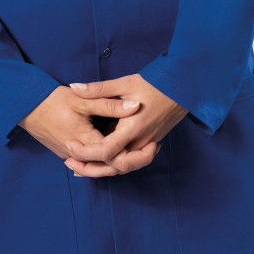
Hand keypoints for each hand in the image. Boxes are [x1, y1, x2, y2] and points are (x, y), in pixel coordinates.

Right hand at [19, 84, 143, 159]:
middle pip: (113, 168)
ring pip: (102, 168)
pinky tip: (118, 151)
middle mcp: (80, 154)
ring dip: (121, 161)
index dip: (138, 153)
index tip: (154, 143)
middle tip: (153, 149)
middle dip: (135, 161)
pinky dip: (105, 160)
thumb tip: (135, 106)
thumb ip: (109, 104)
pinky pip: (90, 163)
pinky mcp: (67, 154)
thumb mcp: (82, 99)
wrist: (26, 107)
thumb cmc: (53, 100)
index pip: (118, 157)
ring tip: (139, 150)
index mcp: (87, 141)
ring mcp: (72, 157)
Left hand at [63, 74, 187, 177]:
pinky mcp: (150, 143)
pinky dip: (114, 164)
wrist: (183, 87)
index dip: (86, 152)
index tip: (70, 145)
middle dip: (91, 168)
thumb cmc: (155, 83)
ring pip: (124, 167)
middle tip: (69, 162)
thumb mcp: (124, 83)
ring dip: (102, 169)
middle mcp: (141, 141)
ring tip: (80, 166)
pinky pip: (130, 160)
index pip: (107, 151)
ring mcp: (147, 144)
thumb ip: (98, 89)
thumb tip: (74, 88)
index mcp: (133, 127)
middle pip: (114, 167)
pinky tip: (100, 159)